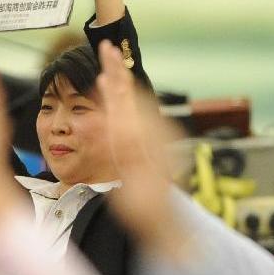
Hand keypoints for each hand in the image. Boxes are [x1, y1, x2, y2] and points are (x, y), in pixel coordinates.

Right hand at [97, 40, 185, 255]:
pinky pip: (131, 117)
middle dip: (117, 72)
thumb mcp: (138, 187)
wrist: (169, 227)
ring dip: (117, 84)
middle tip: (106, 48)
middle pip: (132, 97)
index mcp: (150, 143)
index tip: (104, 66)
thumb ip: (129, 158)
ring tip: (105, 66)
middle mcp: (155, 136)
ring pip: (132, 104)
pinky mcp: (148, 147)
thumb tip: (114, 128)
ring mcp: (152, 140)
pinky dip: (117, 102)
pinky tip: (107, 95)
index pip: (129, 107)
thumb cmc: (151, 212)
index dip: (115, 84)